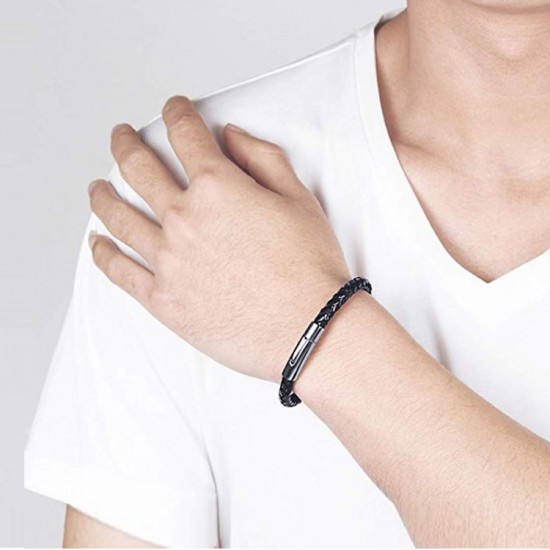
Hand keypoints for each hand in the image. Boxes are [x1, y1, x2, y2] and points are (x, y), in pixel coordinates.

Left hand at [88, 96, 350, 382]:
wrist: (309, 329)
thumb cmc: (309, 269)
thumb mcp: (299, 199)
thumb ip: (262, 158)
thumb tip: (231, 136)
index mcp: (218, 188)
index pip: (186, 135)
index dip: (177, 113)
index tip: (173, 108)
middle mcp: (184, 219)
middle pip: (139, 169)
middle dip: (126, 144)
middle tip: (120, 137)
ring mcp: (168, 260)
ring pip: (119, 217)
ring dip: (103, 196)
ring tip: (97, 188)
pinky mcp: (163, 299)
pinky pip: (120, 272)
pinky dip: (103, 254)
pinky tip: (97, 243)